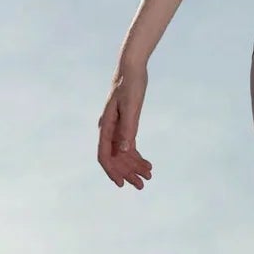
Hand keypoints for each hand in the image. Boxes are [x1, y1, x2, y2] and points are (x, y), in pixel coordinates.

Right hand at [96, 65, 152, 188]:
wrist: (131, 67)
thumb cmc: (131, 84)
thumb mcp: (131, 107)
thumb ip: (128, 128)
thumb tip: (124, 150)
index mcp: (107, 126)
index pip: (104, 155)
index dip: (112, 171)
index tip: (121, 184)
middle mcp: (109, 128)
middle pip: (115, 157)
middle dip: (127, 172)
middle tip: (142, 185)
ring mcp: (116, 127)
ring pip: (122, 153)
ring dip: (134, 166)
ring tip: (149, 176)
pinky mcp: (124, 123)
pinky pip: (128, 144)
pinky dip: (136, 155)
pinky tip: (146, 163)